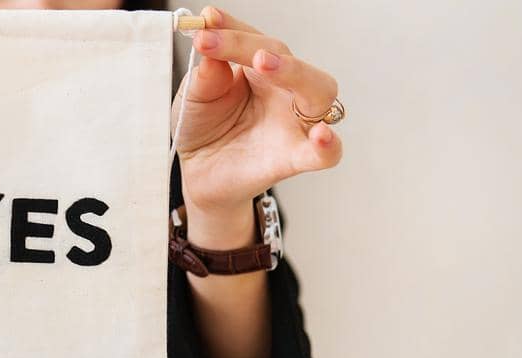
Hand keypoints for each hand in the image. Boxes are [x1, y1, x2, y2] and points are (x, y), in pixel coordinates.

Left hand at [175, 6, 343, 247]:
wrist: (200, 174)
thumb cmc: (204, 129)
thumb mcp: (193, 99)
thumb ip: (203, 78)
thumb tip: (209, 52)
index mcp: (257, 69)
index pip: (253, 40)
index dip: (232, 28)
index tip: (207, 19)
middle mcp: (283, 90)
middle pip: (288, 58)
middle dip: (259, 46)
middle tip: (222, 43)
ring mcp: (294, 122)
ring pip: (319, 91)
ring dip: (296, 73)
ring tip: (264, 64)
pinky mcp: (296, 157)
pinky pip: (326, 152)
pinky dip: (328, 144)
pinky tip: (320, 135)